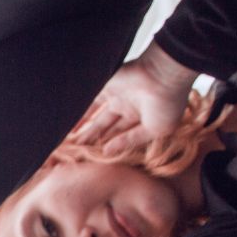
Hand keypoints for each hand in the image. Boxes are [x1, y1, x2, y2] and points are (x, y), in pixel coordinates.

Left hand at [70, 43, 198, 153]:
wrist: (164, 75)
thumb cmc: (167, 104)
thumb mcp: (155, 130)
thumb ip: (131, 141)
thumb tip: (108, 152)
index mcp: (143, 117)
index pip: (123, 135)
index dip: (112, 148)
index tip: (97, 162)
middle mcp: (128, 107)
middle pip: (108, 129)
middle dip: (96, 142)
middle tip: (80, 157)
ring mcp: (116, 97)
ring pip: (97, 119)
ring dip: (86, 133)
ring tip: (72, 148)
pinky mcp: (104, 88)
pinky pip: (89, 105)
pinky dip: (80, 117)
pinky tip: (69, 130)